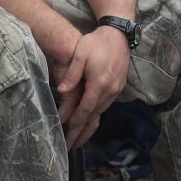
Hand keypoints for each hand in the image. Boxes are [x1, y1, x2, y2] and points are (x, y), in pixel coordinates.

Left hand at [53, 26, 129, 147]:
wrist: (118, 36)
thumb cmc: (96, 43)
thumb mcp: (80, 55)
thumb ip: (72, 74)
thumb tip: (62, 91)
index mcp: (99, 83)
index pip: (85, 108)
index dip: (75, 121)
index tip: (65, 131)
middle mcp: (110, 90)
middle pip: (93, 116)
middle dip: (80, 131)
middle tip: (69, 144)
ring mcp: (116, 90)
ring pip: (100, 113)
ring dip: (89, 127)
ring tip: (78, 139)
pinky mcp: (118, 88)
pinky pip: (105, 106)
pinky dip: (96, 116)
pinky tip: (90, 122)